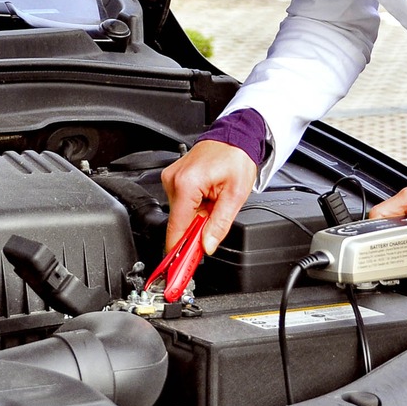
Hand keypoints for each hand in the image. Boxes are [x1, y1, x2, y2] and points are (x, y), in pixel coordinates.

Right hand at [161, 139, 257, 254]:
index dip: (180, 250)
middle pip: (178, 222)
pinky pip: (180, 202)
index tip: (180, 268)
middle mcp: (173, 180)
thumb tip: (207, 245)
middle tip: (215, 220)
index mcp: (186, 184)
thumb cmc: (236, 158)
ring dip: (196, 216)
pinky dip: (193, 206)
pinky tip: (206, 196)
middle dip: (196, 228)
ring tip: (214, 200)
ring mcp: (170, 177)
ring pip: (180, 213)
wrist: (234, 136)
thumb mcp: (235, 195)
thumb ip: (219, 224)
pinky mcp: (172, 177)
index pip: (176, 228)